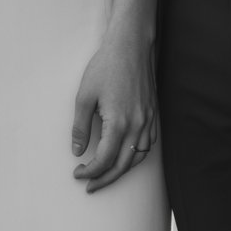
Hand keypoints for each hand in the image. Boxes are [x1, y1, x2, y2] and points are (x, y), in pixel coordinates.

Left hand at [71, 24, 157, 192]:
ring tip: (106, 173)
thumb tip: (78, 151)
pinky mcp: (153, 112)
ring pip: (139, 156)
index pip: (105, 160)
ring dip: (122, 169)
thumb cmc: (106, 66)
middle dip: (105, 179)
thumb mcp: (85, 95)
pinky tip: (126, 153)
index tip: (77, 172)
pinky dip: (137, 154)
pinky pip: (149, 143)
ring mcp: (148, 119)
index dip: (90, 171)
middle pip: (123, 165)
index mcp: (119, 122)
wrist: (130, 45)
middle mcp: (137, 124)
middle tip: (90, 185)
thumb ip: (80, 127)